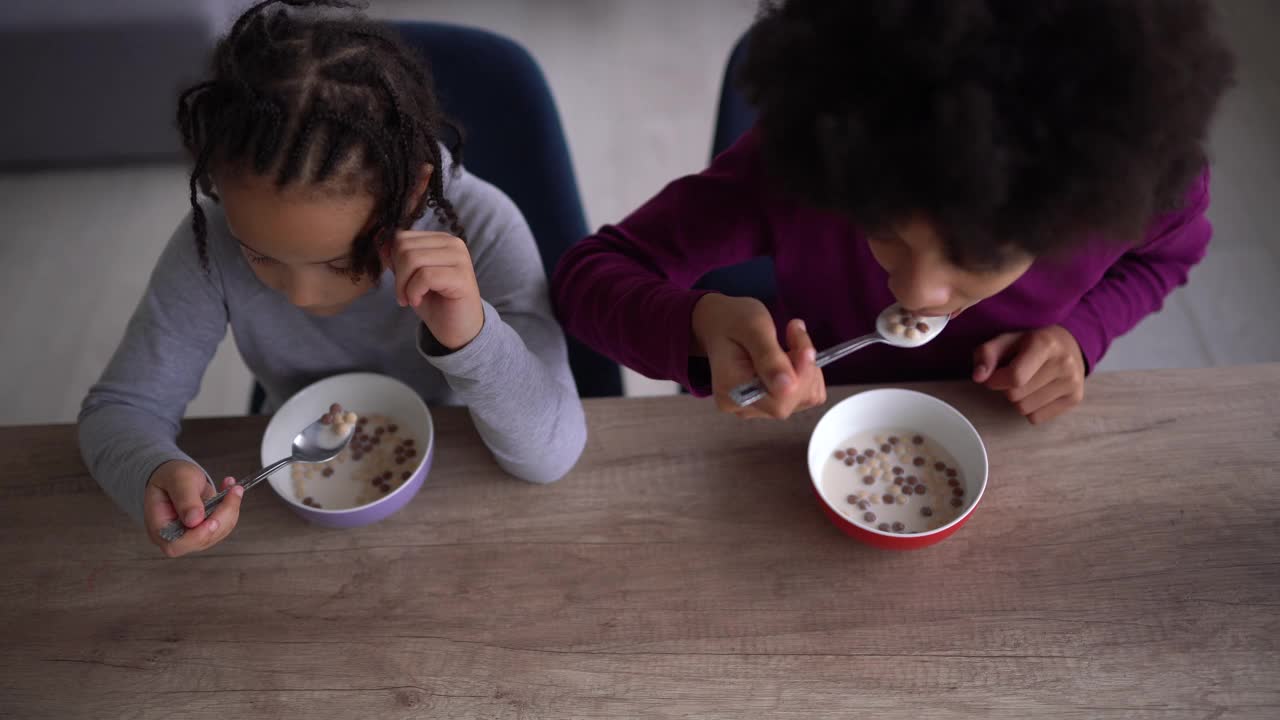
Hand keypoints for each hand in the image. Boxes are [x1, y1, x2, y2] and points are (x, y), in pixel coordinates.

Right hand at [144, 460, 242, 557]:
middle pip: (202, 540)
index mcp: (159, 527)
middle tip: (234, 491)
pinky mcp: (207, 530)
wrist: (177, 476)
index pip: (176, 545)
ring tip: (233, 487)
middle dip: (222, 517)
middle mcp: (175, 536)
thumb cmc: (171, 477)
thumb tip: (194, 521)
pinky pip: (225, 525)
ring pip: (219, 533)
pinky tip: (230, 489)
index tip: (213, 521)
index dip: (196, 537)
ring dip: (231, 510)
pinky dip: (232, 507)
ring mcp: (192, 536)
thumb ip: (185, 499)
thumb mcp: (177, 480)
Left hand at [386, 231, 483, 350]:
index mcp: (441, 240)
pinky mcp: (462, 277)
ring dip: (404, 285)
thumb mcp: (410, 278)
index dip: (393, 261)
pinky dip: (414, 292)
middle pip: (405, 247)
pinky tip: (418, 301)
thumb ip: (398, 260)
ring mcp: (460, 258)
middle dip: (397, 274)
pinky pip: (424, 276)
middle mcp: (453, 244)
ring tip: (410, 299)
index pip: (403, 237)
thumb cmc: (436, 304)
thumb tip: (382, 245)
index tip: (400, 283)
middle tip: (403, 295)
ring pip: (413, 259)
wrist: (458, 330)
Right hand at [691, 294, 825, 419]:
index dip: (800, 372)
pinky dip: (807, 373)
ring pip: (804, 398)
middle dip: (804, 366)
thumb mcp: (752, 327)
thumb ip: (769, 357)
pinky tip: (792, 355)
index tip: (796, 335)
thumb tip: (788, 386)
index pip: (780, 399)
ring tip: (791, 340)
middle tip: (794, 332)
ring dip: (807, 367)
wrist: (721, 324)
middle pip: (793, 401)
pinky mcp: (771, 403)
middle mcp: (742, 407)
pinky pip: (805, 396)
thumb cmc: (732, 320)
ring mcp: (757, 408)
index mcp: (732, 390)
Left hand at [972, 325, 1085, 423]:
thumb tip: (978, 377)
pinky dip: (1030, 409)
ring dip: (1018, 400)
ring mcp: (1072, 382)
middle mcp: (1064, 363)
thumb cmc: (1030, 343)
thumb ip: (986, 355)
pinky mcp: (1075, 398)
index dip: (996, 381)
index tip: (993, 377)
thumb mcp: (1005, 341)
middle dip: (1007, 389)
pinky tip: (1037, 392)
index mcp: (1045, 344)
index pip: (1015, 377)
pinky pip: (1036, 418)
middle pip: (1016, 395)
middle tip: (1014, 377)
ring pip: (1024, 409)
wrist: (1069, 345)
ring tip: (1027, 383)